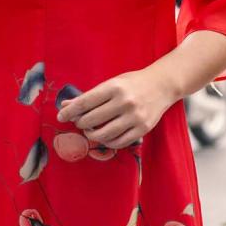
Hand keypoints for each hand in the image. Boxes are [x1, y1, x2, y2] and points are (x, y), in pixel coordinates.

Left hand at [56, 64, 180, 149]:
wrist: (163, 84)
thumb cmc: (133, 83)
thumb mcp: (112, 83)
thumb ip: (90, 96)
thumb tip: (65, 105)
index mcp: (115, 87)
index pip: (85, 102)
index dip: (70, 111)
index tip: (61, 116)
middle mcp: (125, 102)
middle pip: (91, 120)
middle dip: (80, 123)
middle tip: (79, 122)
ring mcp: (135, 117)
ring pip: (103, 135)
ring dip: (92, 135)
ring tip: (90, 131)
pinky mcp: (143, 128)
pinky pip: (118, 142)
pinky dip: (107, 142)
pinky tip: (105, 137)